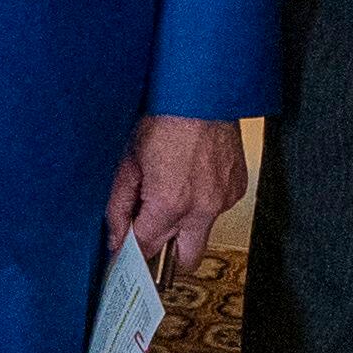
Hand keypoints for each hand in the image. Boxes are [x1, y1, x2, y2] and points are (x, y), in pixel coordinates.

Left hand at [104, 114, 249, 278]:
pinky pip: (216, 209)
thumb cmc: (165, 118)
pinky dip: (202, 202)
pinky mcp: (237, 188)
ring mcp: (223, 199)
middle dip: (165, 253)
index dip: (132, 252)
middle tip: (149, 235)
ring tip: (171, 190)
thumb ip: (119, 206)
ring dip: (184, 223)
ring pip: (201, 232)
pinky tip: (191, 178)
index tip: (125, 253)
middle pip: (184, 259)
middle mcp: (202, 208)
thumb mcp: (128, 162)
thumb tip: (116, 236)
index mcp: (170, 203)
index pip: (147, 248)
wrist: (202, 94)